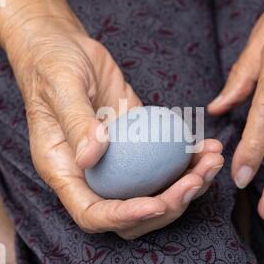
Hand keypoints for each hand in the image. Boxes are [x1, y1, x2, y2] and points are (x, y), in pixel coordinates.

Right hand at [0, 0, 223, 238]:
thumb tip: (91, 158)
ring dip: (188, 183)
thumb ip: (76, 122)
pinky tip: (207, 144)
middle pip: (132, 213)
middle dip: (169, 204)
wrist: (64, 46)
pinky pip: (164, 161)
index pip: (93, 213)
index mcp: (64, 170)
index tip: (157, 204)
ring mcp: (117, 160)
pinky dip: (189, 159)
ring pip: (154, 191)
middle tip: (197, 178)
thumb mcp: (61, 87)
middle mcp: (92, 173)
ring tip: (212, 159)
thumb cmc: (51, 65)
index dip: (125, 217)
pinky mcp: (137, 142)